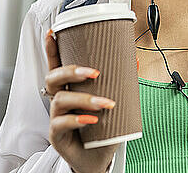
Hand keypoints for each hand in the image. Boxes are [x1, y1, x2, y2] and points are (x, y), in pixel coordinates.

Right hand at [44, 29, 117, 172]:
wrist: (97, 156)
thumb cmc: (101, 126)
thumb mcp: (112, 100)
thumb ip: (121, 81)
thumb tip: (136, 59)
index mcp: (70, 87)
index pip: (57, 64)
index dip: (52, 48)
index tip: (53, 32)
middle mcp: (59, 99)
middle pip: (53, 77)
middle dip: (72, 71)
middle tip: (95, 72)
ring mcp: (56, 117)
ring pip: (61, 100)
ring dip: (85, 99)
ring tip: (105, 104)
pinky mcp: (57, 135)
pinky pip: (61, 123)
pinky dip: (77, 119)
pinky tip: (91, 119)